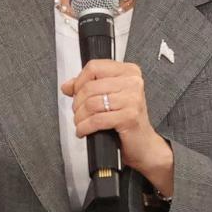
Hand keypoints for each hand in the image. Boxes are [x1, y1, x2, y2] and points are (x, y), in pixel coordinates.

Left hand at [59, 59, 168, 173]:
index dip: (79, 81)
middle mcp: (133, 82)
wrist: (143, 144)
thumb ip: (88, 87)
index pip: (95, 67)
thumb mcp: (109, 97)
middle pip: (90, 86)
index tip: (75, 92)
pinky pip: (97, 120)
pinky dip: (85, 127)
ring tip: (81, 122)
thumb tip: (68, 85)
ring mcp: (133, 99)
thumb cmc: (128, 119)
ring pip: (91, 103)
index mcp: (129, 72)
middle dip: (78, 102)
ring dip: (80, 117)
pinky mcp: (129, 116)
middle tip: (78, 112)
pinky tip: (83, 130)